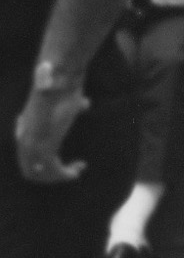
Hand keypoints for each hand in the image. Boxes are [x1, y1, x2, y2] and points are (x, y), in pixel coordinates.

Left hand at [14, 68, 89, 182]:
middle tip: (69, 172)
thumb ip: (70, 105)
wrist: (58, 80)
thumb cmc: (63, 85)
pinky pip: (53, 170)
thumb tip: (85, 104)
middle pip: (29, 171)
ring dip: (58, 177)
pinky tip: (77, 170)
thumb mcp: (63, 99)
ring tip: (76, 172)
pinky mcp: (45, 146)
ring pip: (39, 174)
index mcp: (25, 131)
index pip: (26, 158)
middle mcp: (25, 140)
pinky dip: (65, 175)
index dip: (43, 164)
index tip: (62, 162)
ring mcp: (33, 144)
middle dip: (49, 176)